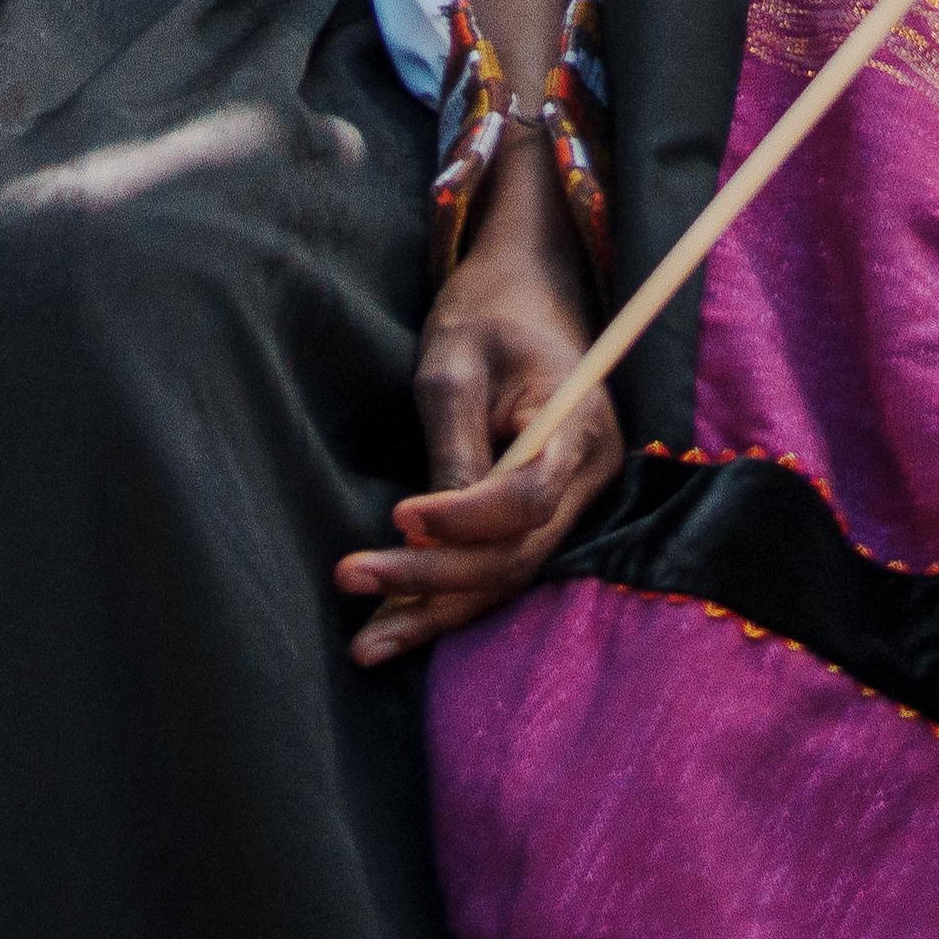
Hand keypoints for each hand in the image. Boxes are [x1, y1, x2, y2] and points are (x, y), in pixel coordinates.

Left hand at [345, 164, 610, 667]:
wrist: (524, 294)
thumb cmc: (487, 315)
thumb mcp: (455, 364)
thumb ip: (451, 445)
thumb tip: (429, 533)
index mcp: (581, 425)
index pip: (531, 497)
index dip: (466, 519)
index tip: (399, 517)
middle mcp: (587, 478)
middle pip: (517, 555)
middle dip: (433, 579)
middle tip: (351, 577)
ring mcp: (569, 503)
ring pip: (507, 577)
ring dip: (434, 610)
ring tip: (365, 644)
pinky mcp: (538, 519)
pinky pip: (499, 568)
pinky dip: (448, 598)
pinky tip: (393, 627)